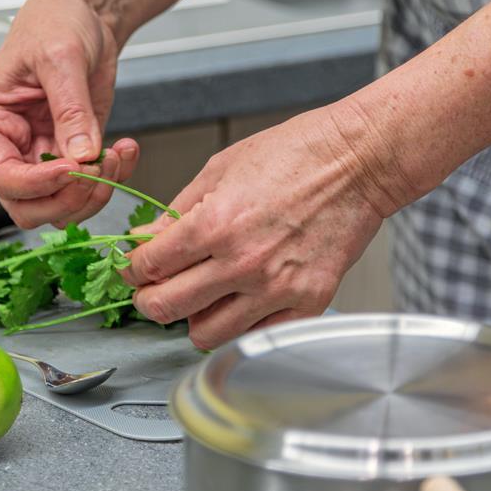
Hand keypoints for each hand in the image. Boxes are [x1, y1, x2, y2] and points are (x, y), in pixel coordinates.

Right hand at [0, 0, 138, 227]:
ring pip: (61, 207)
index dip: (36, 183)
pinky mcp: (73, 156)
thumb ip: (70, 109)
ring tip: (117, 155)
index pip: (1, 176)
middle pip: (29, 206)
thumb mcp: (61, 57)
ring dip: (93, 193)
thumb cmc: (56, 22)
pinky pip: (89, 188)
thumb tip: (81, 155)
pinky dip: (113, 178)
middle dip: (67, 197)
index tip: (72, 167)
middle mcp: (10, 148)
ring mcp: (41, 157)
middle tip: (98, 169)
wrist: (87, 13)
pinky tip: (126, 149)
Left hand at [121, 108, 385, 348]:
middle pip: (166, 309)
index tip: (134, 268)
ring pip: (205, 335)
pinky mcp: (307, 304)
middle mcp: (242, 263)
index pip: (149, 267)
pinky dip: (239, 326)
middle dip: (150, 300)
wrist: (359, 161)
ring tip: (201, 297)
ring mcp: (276, 289)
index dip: (132, 269)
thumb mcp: (221, 168)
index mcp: (214, 224)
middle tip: (154, 291)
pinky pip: (255, 336)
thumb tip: (147, 239)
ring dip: (194, 318)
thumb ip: (178, 210)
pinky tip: (239, 303)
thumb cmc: (296, 153)